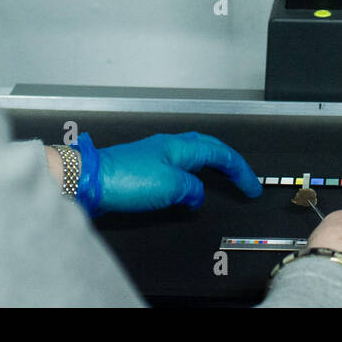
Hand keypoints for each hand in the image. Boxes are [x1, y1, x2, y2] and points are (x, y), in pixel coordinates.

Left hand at [93, 132, 262, 213]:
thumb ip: (191, 189)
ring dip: (211, 167)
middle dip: (229, 162)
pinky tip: (187, 188)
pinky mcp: (143, 168)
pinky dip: (191, 176)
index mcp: (180, 147)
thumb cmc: (123, 178)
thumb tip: (197, 195)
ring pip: (192, 156)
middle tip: (242, 177)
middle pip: (208, 148)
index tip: (251, 185)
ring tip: (222, 180)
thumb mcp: (170, 186)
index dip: (240, 170)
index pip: (220, 154)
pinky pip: (177, 168)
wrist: (89, 180)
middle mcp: (169, 146)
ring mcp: (155, 155)